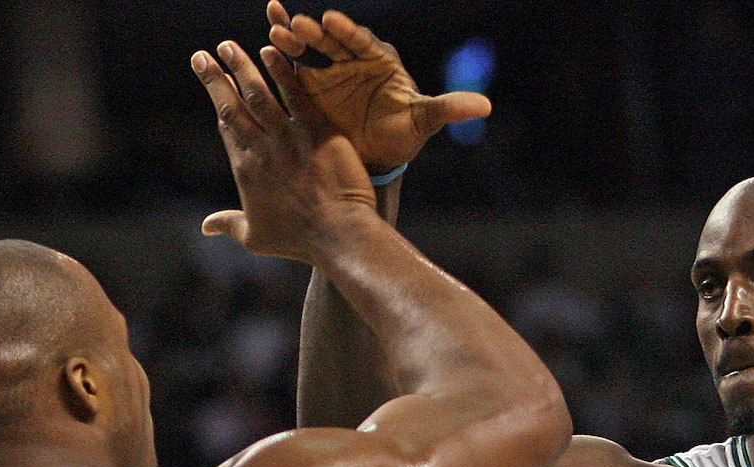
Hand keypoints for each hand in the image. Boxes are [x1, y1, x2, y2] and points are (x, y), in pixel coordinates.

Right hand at [193, 40, 376, 262]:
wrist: (338, 235)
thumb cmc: (299, 241)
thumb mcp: (256, 237)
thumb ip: (229, 224)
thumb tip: (206, 226)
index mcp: (245, 169)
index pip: (226, 125)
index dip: (216, 99)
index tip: (208, 80)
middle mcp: (261, 148)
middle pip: (232, 105)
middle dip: (216, 77)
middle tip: (205, 54)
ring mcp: (288, 137)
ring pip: (258, 93)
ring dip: (242, 67)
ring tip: (229, 46)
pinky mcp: (317, 130)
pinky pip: (296, 94)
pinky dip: (283, 71)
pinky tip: (271, 50)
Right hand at [267, 2, 490, 171]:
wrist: (377, 157)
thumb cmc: (403, 135)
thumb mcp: (425, 121)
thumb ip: (448, 108)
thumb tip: (485, 106)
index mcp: (380, 61)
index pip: (363, 42)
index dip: (348, 33)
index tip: (333, 22)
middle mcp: (353, 59)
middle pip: (334, 41)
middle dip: (317, 32)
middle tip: (300, 23)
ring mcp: (330, 70)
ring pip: (312, 49)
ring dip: (295, 39)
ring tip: (277, 29)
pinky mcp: (311, 85)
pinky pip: (295, 66)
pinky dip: (283, 55)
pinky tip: (268, 41)